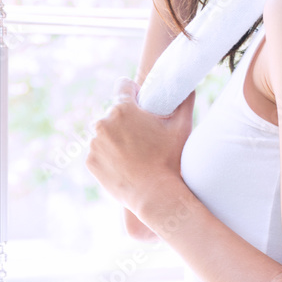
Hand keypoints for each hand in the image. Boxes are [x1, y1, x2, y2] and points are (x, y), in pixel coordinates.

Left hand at [87, 78, 192, 217]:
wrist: (155, 196)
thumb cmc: (169, 160)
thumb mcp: (182, 128)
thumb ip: (185, 102)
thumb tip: (190, 88)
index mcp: (122, 109)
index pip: (123, 85)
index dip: (134, 92)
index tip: (140, 102)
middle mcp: (103, 122)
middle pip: (114, 112)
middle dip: (125, 119)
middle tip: (142, 136)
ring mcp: (94, 143)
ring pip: (105, 132)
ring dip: (115, 138)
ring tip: (134, 153)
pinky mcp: (90, 161)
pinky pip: (98, 152)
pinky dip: (108, 156)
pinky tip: (124, 165)